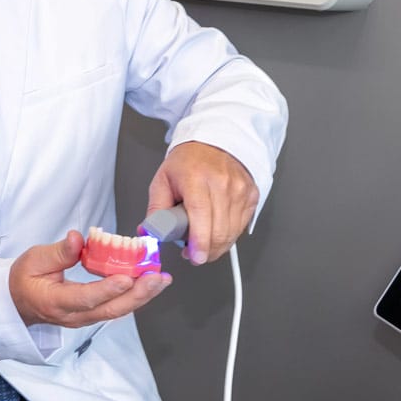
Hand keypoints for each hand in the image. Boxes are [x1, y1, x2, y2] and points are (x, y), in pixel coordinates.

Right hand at [10, 230, 170, 327]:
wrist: (17, 302)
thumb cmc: (23, 280)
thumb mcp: (33, 260)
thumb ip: (58, 252)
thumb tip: (78, 238)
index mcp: (56, 302)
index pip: (85, 298)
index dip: (107, 289)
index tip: (126, 277)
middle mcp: (74, 315)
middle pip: (110, 309)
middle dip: (138, 294)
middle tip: (157, 277)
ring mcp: (85, 318)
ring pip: (117, 310)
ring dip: (142, 295)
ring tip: (161, 279)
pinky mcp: (93, 314)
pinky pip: (117, 307)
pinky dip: (135, 295)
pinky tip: (149, 283)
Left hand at [146, 141, 259, 264]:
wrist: (214, 143)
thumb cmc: (188, 162)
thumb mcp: (163, 180)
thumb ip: (156, 209)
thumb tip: (149, 232)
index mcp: (196, 178)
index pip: (201, 215)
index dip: (200, 241)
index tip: (196, 257)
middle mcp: (221, 183)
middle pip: (219, 230)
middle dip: (206, 251)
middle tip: (194, 254)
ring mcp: (240, 189)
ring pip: (232, 232)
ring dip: (217, 246)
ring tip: (204, 241)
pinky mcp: (251, 195)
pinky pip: (241, 226)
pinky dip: (229, 235)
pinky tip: (217, 230)